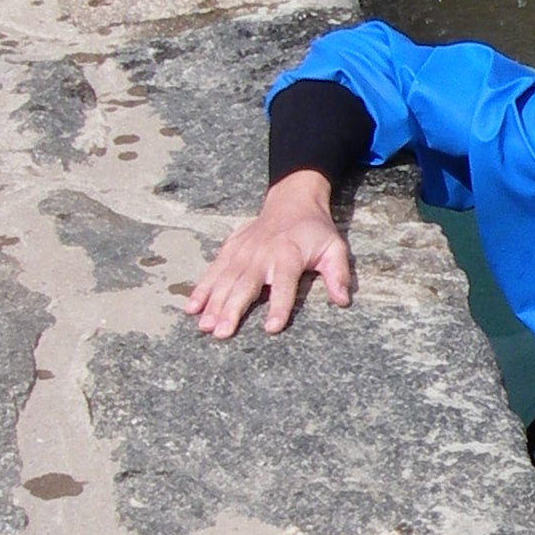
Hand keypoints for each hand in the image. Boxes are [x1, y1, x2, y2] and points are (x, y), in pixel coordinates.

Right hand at [185, 171, 353, 339]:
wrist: (292, 200)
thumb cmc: (314, 231)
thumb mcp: (334, 248)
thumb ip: (338, 274)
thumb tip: (343, 301)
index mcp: (288, 256)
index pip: (283, 286)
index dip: (278, 307)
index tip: (271, 328)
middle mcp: (261, 254)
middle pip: (245, 286)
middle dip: (231, 310)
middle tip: (221, 333)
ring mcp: (242, 251)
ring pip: (224, 281)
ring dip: (212, 304)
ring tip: (204, 326)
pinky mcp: (230, 249)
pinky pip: (213, 271)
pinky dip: (201, 289)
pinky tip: (191, 307)